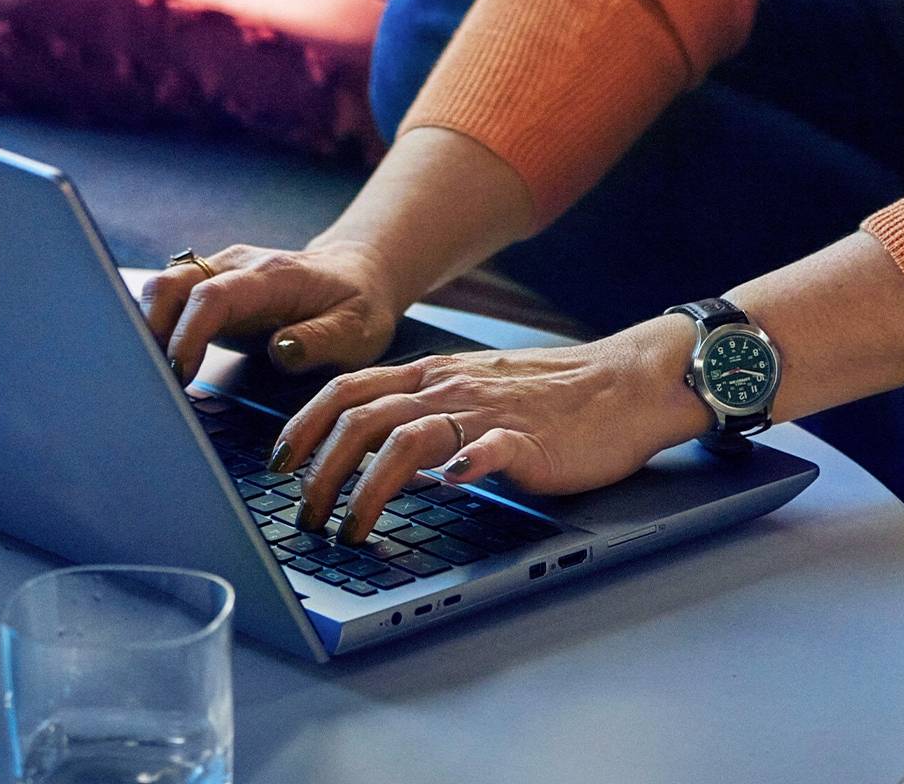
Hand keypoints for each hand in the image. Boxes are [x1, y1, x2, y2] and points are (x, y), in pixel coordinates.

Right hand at [140, 240, 406, 382]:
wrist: (359, 274)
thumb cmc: (359, 307)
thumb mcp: (358, 332)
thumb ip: (320, 341)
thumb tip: (280, 351)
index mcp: (273, 277)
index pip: (212, 296)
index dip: (187, 334)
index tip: (178, 373)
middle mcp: (239, 266)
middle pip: (171, 283)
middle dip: (150, 330)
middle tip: (153, 382)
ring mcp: (221, 273)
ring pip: (162, 287)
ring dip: (147, 330)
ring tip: (153, 379)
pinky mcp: (212, 288)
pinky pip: (169, 299)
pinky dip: (155, 329)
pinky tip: (161, 365)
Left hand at [268, 319, 709, 544]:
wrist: (624, 382)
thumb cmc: (551, 395)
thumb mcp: (473, 390)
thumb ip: (425, 408)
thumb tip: (369, 447)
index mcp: (434, 375)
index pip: (350, 389)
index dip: (304, 425)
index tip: (278, 463)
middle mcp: (450, 387)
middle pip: (363, 416)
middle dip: (321, 469)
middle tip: (305, 515)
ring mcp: (488, 411)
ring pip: (408, 435)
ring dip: (368, 485)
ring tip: (351, 528)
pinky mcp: (529, 438)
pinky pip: (490, 445)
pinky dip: (463, 463)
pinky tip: (449, 484)